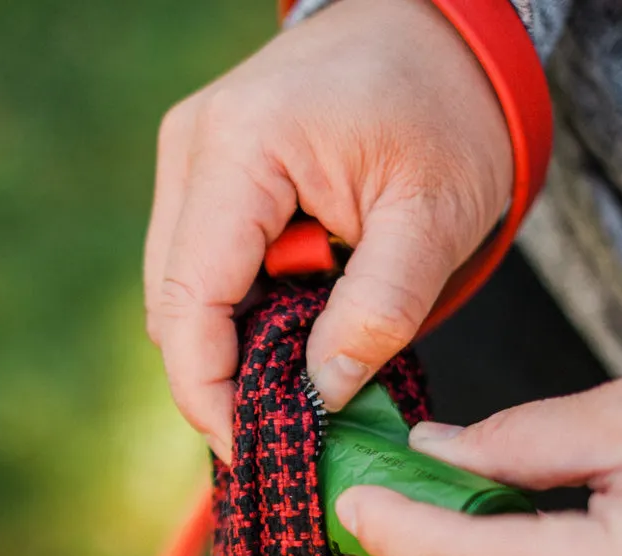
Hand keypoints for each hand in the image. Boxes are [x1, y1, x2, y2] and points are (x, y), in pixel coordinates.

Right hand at [145, 0, 511, 461]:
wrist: (440, 18)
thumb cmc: (449, 104)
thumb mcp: (436, 217)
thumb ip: (376, 315)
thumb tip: (318, 398)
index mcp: (242, 150)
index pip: (189, 303)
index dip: (208, 391)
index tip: (253, 447)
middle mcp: (193, 146)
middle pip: (171, 303)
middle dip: (223, 371)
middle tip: (296, 414)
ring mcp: (189, 151)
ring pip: (179, 287)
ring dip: (233, 337)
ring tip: (308, 355)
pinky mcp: (202, 162)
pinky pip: (199, 259)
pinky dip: (240, 302)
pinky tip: (296, 311)